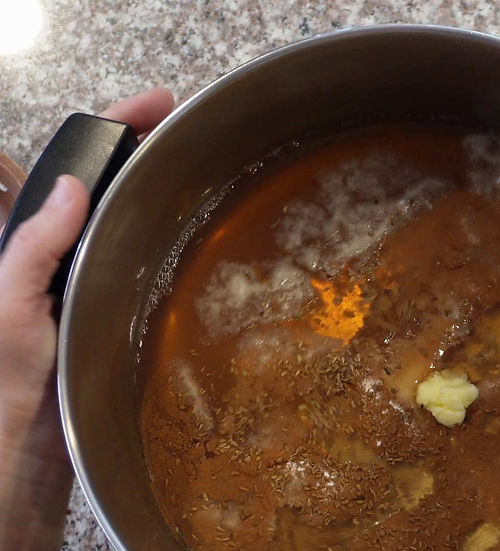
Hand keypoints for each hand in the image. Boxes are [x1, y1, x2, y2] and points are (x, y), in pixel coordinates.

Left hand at [0, 87, 173, 549]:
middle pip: (104, 186)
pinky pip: (143, 265)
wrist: (23, 455)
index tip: (154, 105)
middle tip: (184, 125)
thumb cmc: (4, 383)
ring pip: (127, 223)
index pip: (72, 168)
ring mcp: (89, 284)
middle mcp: (60, 256)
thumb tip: (72, 187)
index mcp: (27, 244)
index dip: (112, 127)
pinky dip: (167, 241)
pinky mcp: (113, 313)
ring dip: (157, 190)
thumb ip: (34, 246)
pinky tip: (194, 234)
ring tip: (197, 166)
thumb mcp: (9, 305)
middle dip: (140, 147)